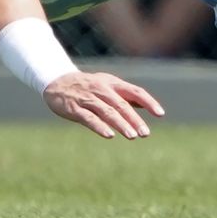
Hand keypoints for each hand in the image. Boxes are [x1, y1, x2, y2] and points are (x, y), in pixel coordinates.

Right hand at [42, 71, 165, 139]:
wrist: (56, 81)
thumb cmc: (87, 86)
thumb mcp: (107, 85)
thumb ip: (124, 95)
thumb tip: (145, 105)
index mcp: (112, 83)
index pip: (135, 92)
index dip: (148, 102)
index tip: (160, 114)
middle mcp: (102, 89)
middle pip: (122, 104)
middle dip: (134, 119)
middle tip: (145, 133)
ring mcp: (88, 98)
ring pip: (107, 112)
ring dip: (121, 124)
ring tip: (132, 136)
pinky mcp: (74, 108)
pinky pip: (89, 118)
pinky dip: (100, 126)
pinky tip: (110, 135)